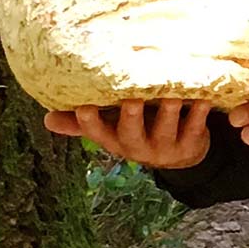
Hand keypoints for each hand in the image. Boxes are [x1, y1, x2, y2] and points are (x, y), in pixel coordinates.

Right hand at [43, 99, 210, 168]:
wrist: (182, 154)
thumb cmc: (140, 128)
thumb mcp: (112, 127)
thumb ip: (83, 122)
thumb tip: (46, 118)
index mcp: (114, 139)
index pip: (96, 132)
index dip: (89, 122)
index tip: (83, 106)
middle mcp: (136, 146)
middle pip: (130, 132)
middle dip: (130, 116)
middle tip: (131, 99)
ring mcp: (164, 146)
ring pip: (165, 128)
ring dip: (168, 110)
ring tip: (172, 93)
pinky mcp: (190, 144)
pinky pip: (194, 128)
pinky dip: (198, 113)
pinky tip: (202, 98)